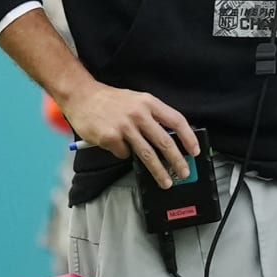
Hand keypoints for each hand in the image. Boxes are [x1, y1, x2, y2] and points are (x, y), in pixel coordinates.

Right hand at [57, 81, 198, 189]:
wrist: (82, 96)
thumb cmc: (110, 100)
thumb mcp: (136, 100)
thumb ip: (152, 116)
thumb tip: (170, 138)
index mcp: (149, 102)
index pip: (176, 120)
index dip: (188, 137)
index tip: (194, 151)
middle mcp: (139, 114)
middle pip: (164, 141)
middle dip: (177, 160)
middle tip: (184, 172)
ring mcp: (124, 126)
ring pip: (147, 154)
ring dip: (159, 170)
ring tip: (166, 181)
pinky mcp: (110, 137)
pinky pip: (124, 154)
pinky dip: (124, 154)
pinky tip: (119, 148)